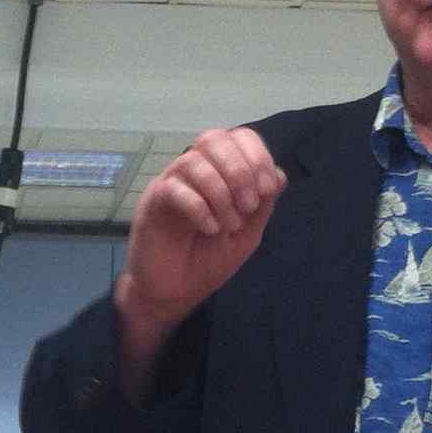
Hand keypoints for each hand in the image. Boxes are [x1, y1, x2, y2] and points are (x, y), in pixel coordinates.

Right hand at [117, 126, 282, 344]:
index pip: (238, 138)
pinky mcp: (153, 203)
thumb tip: (278, 174)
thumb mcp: (247, 235)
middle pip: (214, 139)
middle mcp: (194, 171)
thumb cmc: (207, 262)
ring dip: (221, 192)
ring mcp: (171, 184)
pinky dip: (200, 208)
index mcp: (219, 173)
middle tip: (248, 205)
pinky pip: (175, 189)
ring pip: (194, 161)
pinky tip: (211, 230)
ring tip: (229, 225)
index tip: (267, 189)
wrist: (174, 294)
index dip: (257, 156)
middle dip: (239, 170)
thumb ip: (262, 206)